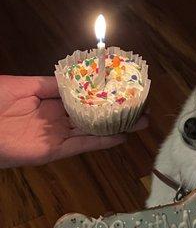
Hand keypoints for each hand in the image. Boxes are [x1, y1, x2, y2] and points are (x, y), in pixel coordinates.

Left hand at [0, 76, 147, 167]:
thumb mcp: (23, 85)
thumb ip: (50, 84)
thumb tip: (76, 77)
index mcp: (50, 102)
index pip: (83, 98)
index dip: (102, 95)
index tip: (122, 89)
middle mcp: (58, 119)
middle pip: (92, 116)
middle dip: (116, 112)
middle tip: (140, 108)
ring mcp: (58, 135)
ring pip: (92, 131)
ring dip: (116, 128)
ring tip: (140, 122)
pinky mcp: (55, 151)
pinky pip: (81, 145)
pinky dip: (101, 142)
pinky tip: (120, 136)